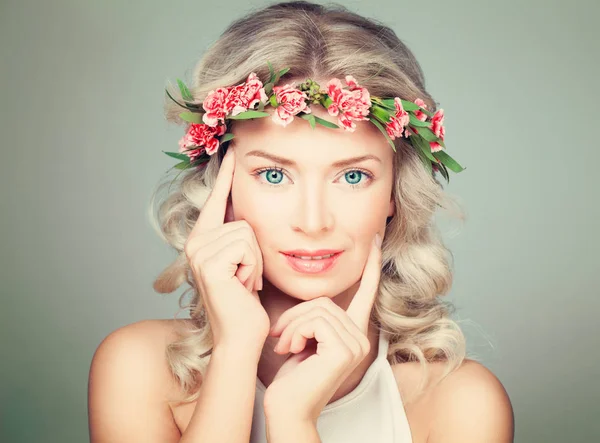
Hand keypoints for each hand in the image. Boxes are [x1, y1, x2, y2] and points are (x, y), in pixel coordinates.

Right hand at [184, 147, 268, 354]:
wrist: (241, 336)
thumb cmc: (246, 303)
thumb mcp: (245, 264)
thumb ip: (241, 238)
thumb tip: (250, 212)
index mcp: (203, 240)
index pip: (218, 200)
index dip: (225, 175)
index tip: (233, 148)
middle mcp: (195, 242)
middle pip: (243, 219)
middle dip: (255, 251)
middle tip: (247, 279)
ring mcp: (199, 251)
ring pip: (247, 232)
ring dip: (255, 262)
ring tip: (245, 284)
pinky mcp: (209, 261)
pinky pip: (246, 246)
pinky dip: (253, 269)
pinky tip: (243, 287)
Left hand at [263, 233, 382, 422]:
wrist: (286, 409)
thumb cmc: (291, 376)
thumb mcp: (303, 338)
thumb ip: (314, 318)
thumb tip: (311, 301)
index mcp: (352, 334)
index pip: (365, 294)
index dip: (370, 266)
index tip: (374, 240)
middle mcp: (359, 338)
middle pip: (325, 301)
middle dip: (295, 317)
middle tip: (280, 339)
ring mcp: (355, 344)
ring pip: (317, 310)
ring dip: (292, 327)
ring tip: (284, 348)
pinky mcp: (344, 350)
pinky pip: (315, 321)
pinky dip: (295, 333)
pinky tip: (290, 352)